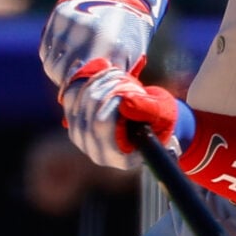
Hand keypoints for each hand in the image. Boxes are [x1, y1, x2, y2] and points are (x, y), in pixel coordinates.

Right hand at [39, 0, 158, 89]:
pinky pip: (45, 49)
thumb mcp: (130, 57)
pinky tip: (65, 58)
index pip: (84, 83)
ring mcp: (70, 22)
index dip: (82, 94)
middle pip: (63, 76)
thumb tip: (94, 106)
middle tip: (77, 88)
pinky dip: (52, 58)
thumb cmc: (131, 32)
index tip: (84, 100)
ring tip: (72, 74)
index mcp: (109, 46)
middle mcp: (87, 32)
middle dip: (69, 86)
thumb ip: (111, 80)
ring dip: (59, 74)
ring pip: (51, 64)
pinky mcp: (59, 15)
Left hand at [61, 59, 190, 168]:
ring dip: (100, 81)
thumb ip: (148, 109)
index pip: (101, 124)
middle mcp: (96, 151)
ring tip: (121, 80)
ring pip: (78, 99)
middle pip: (88, 108)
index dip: (112, 99)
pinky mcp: (74, 123)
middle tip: (129, 82)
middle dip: (109, 86)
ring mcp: (81, 138)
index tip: (131, 89)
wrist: (151, 120)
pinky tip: (106, 78)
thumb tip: (125, 102)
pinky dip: (89, 81)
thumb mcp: (163, 113)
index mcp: (119, 156)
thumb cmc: (160, 120)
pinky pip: (71, 95)